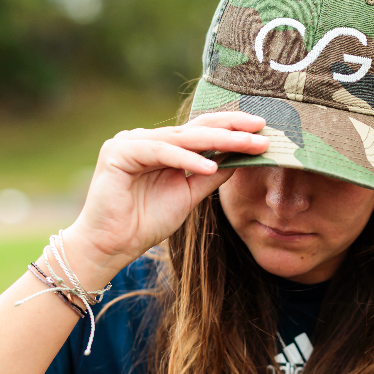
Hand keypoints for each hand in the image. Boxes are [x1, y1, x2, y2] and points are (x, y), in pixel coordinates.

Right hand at [61, 112, 268, 285]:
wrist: (111, 246)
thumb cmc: (145, 223)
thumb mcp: (189, 195)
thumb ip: (210, 175)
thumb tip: (240, 158)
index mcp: (162, 146)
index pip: (201, 132)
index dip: (232, 129)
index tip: (263, 131)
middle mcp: (145, 138)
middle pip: (195, 128)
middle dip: (231, 128)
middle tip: (262, 127)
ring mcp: (130, 141)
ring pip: (182, 137)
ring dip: (217, 141)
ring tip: (247, 145)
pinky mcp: (118, 152)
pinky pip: (160, 152)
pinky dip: (185, 159)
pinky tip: (209, 166)